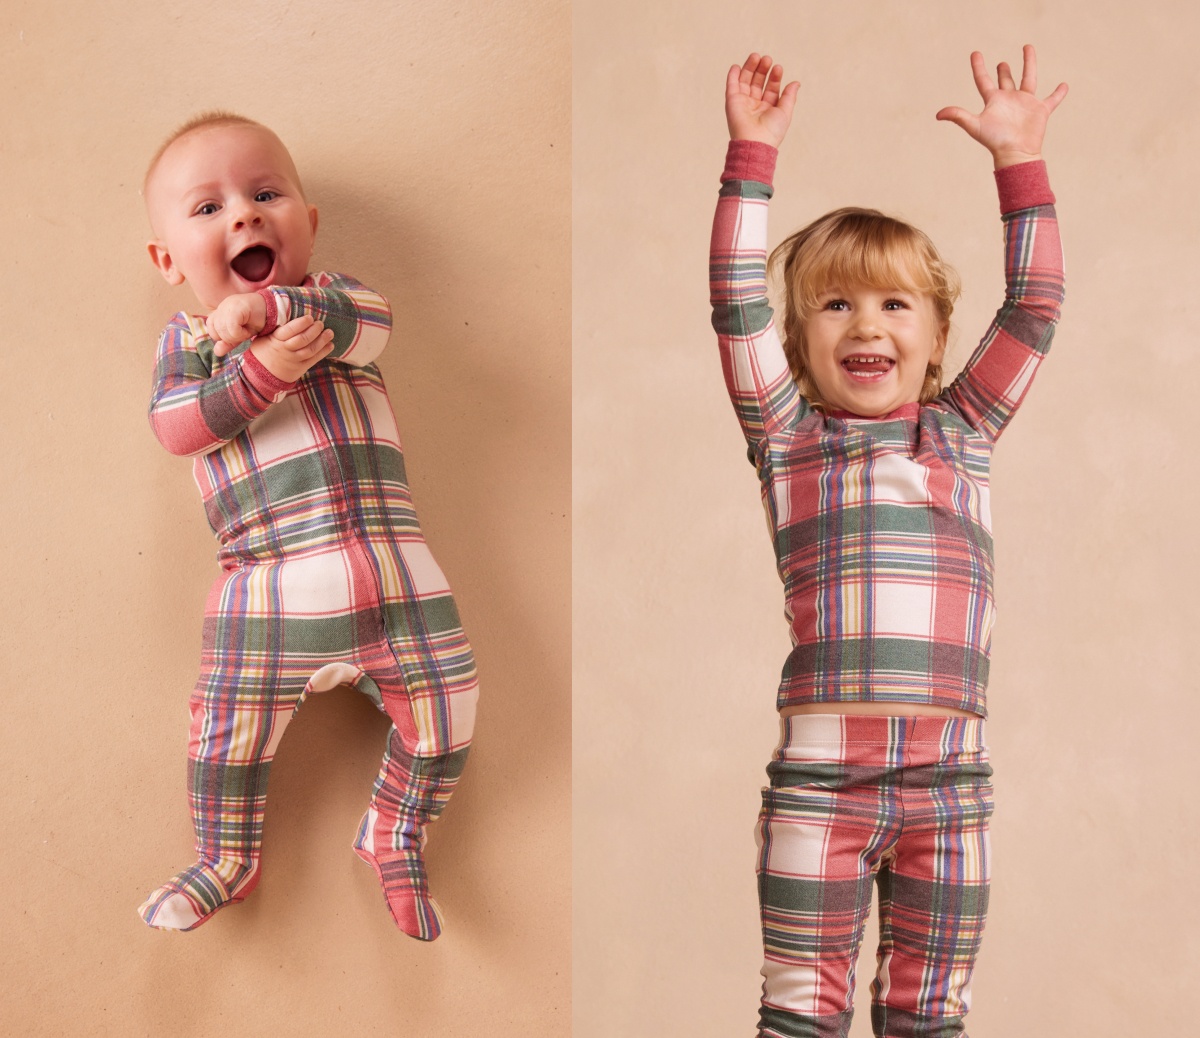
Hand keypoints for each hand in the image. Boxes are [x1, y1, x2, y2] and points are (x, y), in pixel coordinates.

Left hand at [206, 293, 268, 356]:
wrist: (273, 309)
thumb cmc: (258, 320)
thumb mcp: (241, 333)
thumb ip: (228, 342)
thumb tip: (217, 352)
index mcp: (221, 311)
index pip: (211, 327)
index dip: (222, 336)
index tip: (236, 334)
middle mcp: (222, 307)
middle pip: (216, 331)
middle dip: (229, 338)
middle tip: (243, 334)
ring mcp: (228, 306)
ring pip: (222, 330)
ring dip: (235, 337)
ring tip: (246, 332)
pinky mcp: (236, 309)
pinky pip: (231, 328)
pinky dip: (239, 334)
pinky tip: (247, 331)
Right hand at [248, 314, 334, 382]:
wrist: (261, 374)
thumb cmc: (262, 350)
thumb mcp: (263, 337)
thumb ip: (274, 327)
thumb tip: (284, 309)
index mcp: (276, 340)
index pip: (290, 330)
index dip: (301, 324)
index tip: (310, 317)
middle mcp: (286, 350)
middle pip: (302, 340)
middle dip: (314, 331)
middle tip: (320, 323)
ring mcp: (294, 360)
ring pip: (310, 350)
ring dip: (322, 341)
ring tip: (330, 333)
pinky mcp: (300, 368)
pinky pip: (313, 360)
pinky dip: (323, 352)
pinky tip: (330, 345)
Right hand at [725, 53, 799, 147]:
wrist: (755, 142)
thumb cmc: (772, 131)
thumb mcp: (785, 111)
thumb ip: (789, 96)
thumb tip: (796, 82)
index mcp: (767, 108)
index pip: (771, 88)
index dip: (775, 77)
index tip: (778, 68)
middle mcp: (754, 105)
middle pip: (758, 82)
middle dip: (762, 70)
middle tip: (767, 59)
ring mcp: (742, 103)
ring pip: (745, 81)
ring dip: (750, 68)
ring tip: (756, 56)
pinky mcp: (732, 102)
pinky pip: (731, 86)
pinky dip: (733, 76)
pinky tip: (737, 66)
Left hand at [936, 45, 1067, 168]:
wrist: (1015, 154)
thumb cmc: (994, 141)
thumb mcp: (975, 126)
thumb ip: (958, 116)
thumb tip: (938, 114)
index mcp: (993, 102)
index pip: (983, 81)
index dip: (978, 67)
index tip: (975, 53)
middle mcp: (1008, 100)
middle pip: (1005, 80)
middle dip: (1002, 71)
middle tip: (1000, 63)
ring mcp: (1025, 104)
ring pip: (1028, 79)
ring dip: (1028, 65)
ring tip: (1027, 48)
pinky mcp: (1040, 110)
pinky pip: (1052, 100)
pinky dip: (1058, 93)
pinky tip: (1064, 85)